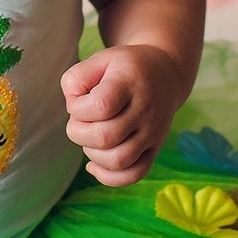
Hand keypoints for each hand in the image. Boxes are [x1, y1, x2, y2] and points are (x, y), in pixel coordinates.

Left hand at [61, 44, 187, 186]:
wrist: (166, 74)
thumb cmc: (124, 68)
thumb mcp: (100, 59)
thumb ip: (76, 78)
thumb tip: (72, 109)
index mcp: (130, 83)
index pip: (100, 106)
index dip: (78, 109)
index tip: (78, 101)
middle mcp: (145, 110)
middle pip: (106, 137)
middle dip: (79, 133)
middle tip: (80, 120)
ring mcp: (152, 133)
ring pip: (118, 160)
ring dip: (92, 154)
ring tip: (91, 136)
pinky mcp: (154, 149)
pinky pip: (134, 174)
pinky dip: (109, 177)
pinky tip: (94, 164)